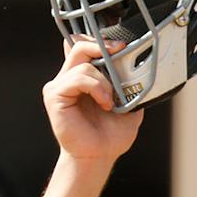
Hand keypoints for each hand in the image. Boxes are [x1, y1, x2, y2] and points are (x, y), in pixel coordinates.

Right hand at [44, 37, 143, 164]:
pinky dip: (95, 87)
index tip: (121, 45)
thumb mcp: (128, 104)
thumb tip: (141, 68)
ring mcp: (60, 85)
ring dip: (103, 79)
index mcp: (83, 77)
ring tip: (111, 100)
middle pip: (79, 44)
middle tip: (119, 50)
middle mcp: (69, 78)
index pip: (83, 46)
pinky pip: (76, 78)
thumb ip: (130, 84)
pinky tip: (105, 102)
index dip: (99, 40)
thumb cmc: (110, 135)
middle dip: (101, 44)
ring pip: (82, 62)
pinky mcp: (55, 95)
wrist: (100, 156)